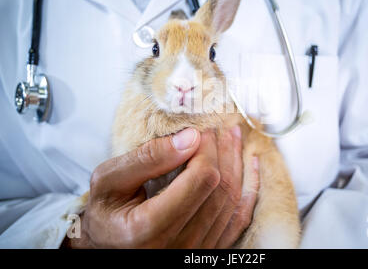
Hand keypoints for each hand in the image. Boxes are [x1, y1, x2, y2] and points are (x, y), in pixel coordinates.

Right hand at [64, 127, 258, 247]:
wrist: (107, 243)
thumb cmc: (105, 212)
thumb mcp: (110, 179)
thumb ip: (148, 158)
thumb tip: (190, 137)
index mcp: (150, 228)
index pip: (200, 180)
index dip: (207, 149)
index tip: (201, 130)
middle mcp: (178, 245)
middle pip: (219, 189)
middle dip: (223, 152)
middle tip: (219, 128)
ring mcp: (195, 251)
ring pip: (232, 201)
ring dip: (236, 164)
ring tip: (233, 137)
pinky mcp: (207, 249)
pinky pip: (238, 219)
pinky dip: (249, 190)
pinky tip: (251, 166)